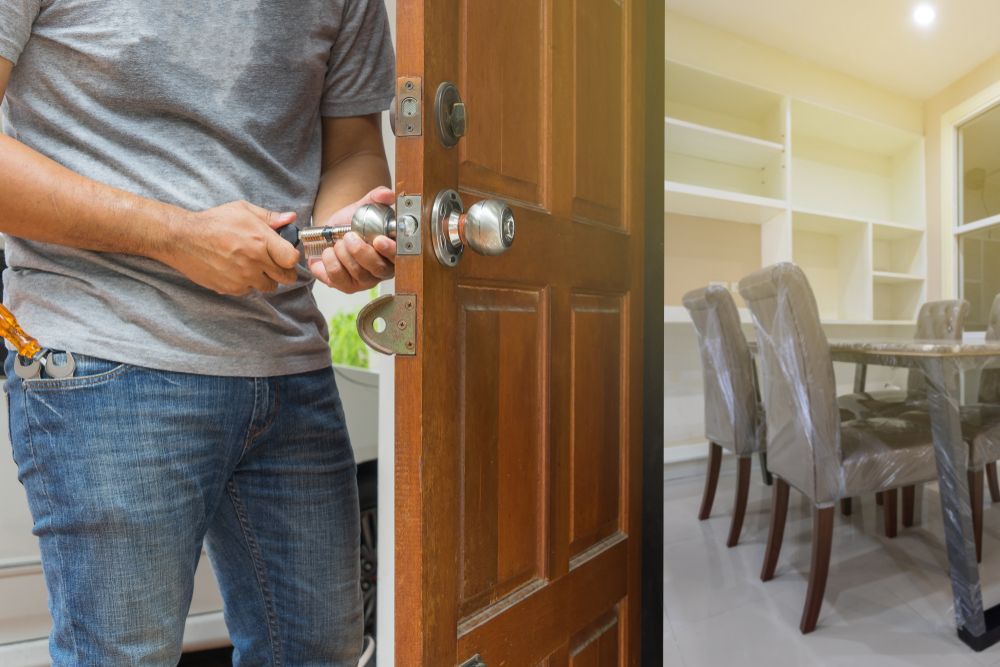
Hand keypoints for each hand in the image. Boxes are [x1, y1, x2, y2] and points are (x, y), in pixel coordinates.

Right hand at [163, 201, 300, 295]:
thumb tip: (291, 218)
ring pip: (268, 287)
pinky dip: (248, 284)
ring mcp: (243, 277)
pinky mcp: (231, 288)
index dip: (291, 258)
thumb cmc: (213, 222)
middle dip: (284, 272)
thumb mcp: (242, 210)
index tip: (286, 254)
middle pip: (285, 278)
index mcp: (261, 240)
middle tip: (276, 265)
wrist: (183, 239)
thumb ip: (269, 217)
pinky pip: (250, 291)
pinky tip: (239, 271)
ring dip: (266, 279)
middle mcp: (254, 261)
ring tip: (255, 267)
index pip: (292, 259)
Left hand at [310, 186, 395, 292]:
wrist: (329, 232)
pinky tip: (328, 252)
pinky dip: (329, 263)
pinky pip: (338, 280)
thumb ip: (376, 198)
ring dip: (343, 255)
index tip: (378, 240)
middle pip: (377, 269)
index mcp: (392, 252)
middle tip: (348, 237)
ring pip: (357, 274)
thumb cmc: (351, 223)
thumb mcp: (363, 207)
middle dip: (360, 252)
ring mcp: (364, 280)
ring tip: (337, 242)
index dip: (390, 251)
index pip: (398, 257)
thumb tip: (387, 194)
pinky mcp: (346, 286)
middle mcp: (381, 269)